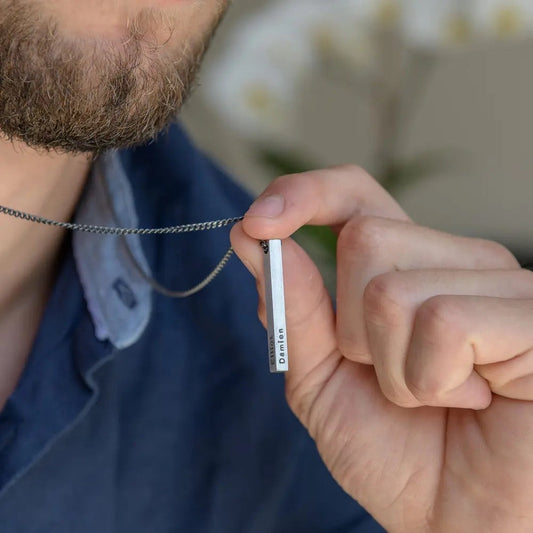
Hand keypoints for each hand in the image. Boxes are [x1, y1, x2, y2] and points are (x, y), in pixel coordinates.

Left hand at [230, 165, 532, 531]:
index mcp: (403, 266)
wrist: (454, 521)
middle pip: (364, 239)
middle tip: (391, 376)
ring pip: (393, 290)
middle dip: (352, 329)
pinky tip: (473, 397)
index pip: (354, 195)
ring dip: (393, 367)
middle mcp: (452, 259)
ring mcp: (497, 281)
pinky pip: (443, 323)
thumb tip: (250, 236)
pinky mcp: (529, 314)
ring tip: (433, 394)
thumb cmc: (392, 450)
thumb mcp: (320, 378)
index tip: (258, 221)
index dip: (304, 195)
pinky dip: (433, 380)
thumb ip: (292, 307)